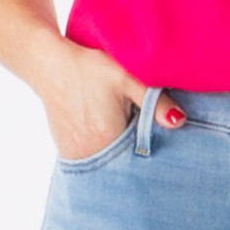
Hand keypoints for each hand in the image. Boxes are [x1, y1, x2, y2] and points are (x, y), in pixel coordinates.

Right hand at [38, 41, 186, 160]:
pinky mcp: (66, 152)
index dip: (152, 150)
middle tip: (139, 131)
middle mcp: (91, 154)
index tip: (157, 140)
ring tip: (120, 129)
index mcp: (108, 138)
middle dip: (136, 155)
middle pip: (124, 165)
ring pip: (108, 164)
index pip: (141, 160)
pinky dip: (103, 152)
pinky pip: (93, 160)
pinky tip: (104, 131)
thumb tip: (180, 121)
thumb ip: (154, 102)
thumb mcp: (126, 78)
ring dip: (119, 155)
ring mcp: (75, 156)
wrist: (49, 65)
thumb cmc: (89, 68)